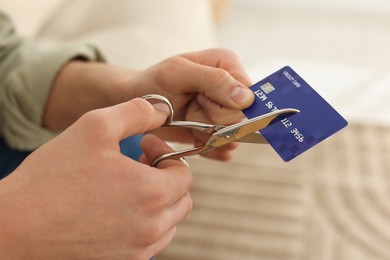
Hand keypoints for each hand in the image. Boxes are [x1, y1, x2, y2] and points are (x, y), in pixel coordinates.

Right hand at [0, 98, 191, 258]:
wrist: (14, 227)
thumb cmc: (52, 177)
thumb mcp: (95, 127)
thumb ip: (135, 112)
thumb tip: (162, 110)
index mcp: (151, 194)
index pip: (184, 174)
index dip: (166, 153)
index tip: (143, 146)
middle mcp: (151, 228)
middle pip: (182, 199)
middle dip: (166, 176)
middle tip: (139, 163)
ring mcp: (137, 250)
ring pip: (169, 222)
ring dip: (158, 200)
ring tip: (128, 185)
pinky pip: (150, 242)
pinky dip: (145, 222)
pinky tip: (117, 208)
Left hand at [130, 48, 254, 159]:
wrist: (141, 103)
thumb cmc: (155, 83)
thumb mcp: (177, 74)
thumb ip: (213, 80)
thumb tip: (247, 98)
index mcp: (228, 65)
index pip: (250, 96)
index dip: (225, 106)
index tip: (201, 100)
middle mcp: (233, 87)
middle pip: (241, 119)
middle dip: (212, 120)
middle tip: (191, 108)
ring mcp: (228, 111)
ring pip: (234, 136)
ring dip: (208, 134)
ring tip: (190, 119)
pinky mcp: (221, 131)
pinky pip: (226, 149)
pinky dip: (208, 147)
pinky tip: (193, 135)